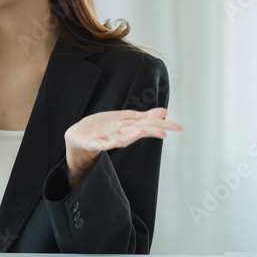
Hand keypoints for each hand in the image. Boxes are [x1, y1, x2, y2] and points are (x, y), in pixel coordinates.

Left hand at [64, 108, 181, 189]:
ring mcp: (108, 139)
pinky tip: (116, 141)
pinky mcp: (94, 143)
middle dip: (151, 131)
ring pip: (123, 138)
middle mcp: (121, 134)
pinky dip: (110, 143)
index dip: (162, 125)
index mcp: (128, 128)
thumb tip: (164, 112)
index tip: (177, 127)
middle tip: (166, 132)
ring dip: (133, 135)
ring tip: (144, 132)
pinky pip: (103, 143)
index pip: (147, 125)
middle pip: (138, 131)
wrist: (78, 136)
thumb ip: (143, 117)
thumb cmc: (102, 128)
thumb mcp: (124, 119)